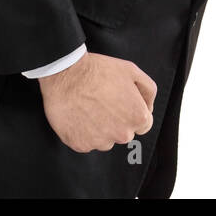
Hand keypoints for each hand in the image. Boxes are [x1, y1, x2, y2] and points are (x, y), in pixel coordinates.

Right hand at [38, 51, 156, 152]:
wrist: (66, 74)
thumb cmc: (99, 71)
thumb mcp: (132, 71)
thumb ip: (148, 91)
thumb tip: (149, 107)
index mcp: (137, 117)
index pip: (143, 124)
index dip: (132, 112)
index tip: (121, 104)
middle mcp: (122, 134)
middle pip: (124, 133)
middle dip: (117, 121)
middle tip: (103, 102)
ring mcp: (100, 142)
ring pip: (105, 140)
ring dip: (100, 129)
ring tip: (89, 107)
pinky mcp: (81, 145)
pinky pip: (86, 142)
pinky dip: (83, 132)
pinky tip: (78, 115)